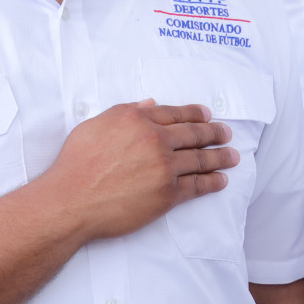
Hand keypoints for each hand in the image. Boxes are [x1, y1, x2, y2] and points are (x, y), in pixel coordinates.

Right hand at [37, 99, 236, 241]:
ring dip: (220, 157)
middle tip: (226, 133)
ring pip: (200, 158)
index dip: (195, 114)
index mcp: (137, 119)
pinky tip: (221, 180)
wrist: (71, 200)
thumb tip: (150, 103)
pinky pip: (197, 185)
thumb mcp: (95, 125)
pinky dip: (212, 182)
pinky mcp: (168, 194)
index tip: (207, 115)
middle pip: (193, 133)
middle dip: (214, 133)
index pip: (175, 114)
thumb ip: (124, 111)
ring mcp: (164, 167)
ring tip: (232, 156)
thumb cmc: (76, 164)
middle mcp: (155, 139)